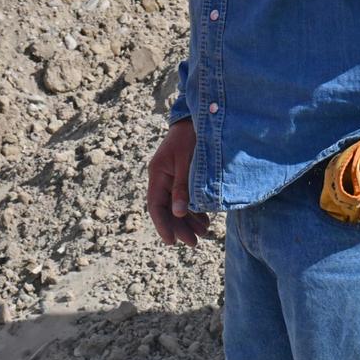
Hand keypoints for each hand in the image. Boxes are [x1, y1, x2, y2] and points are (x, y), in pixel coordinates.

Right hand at [147, 120, 210, 247]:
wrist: (199, 117)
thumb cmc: (191, 137)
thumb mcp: (187, 163)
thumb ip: (182, 187)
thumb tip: (177, 212)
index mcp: (158, 173)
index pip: (155, 205)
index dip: (163, 225)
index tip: (172, 242)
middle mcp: (162, 177)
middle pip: (167, 209)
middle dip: (179, 227)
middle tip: (194, 243)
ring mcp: (172, 176)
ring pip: (176, 205)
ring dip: (188, 220)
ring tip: (204, 233)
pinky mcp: (183, 175)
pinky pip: (184, 198)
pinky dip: (194, 210)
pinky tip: (204, 220)